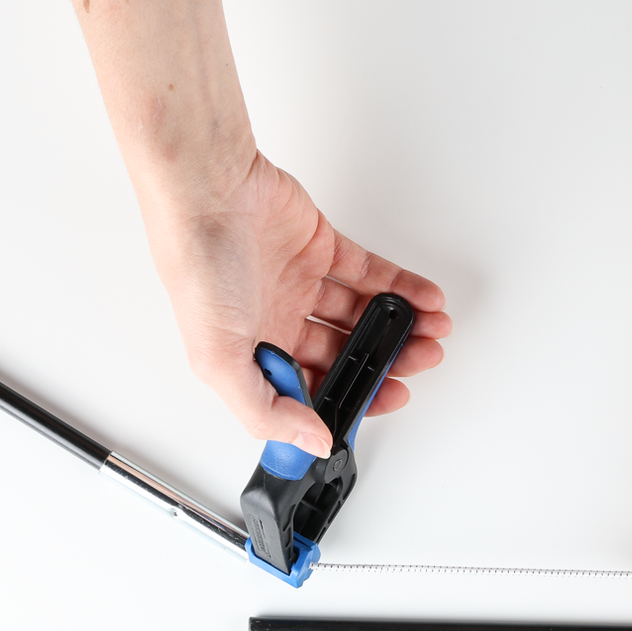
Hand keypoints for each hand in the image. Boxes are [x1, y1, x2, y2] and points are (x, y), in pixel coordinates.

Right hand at [143, 152, 450, 456]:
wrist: (209, 187)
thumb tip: (309, 442)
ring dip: (400, 327)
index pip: (311, 391)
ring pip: (361, 316)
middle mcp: (275, 322)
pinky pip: (370, 276)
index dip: (351, 399)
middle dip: (385, 363)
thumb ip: (265, 410)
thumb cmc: (199, 264)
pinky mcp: (320, 249)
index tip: (387, 398)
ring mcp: (299, 283)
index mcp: (249, 355)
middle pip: (343, 354)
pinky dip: (401, 289)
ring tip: (432, 333)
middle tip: (420, 363)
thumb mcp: (218, 358)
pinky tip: (425, 301)